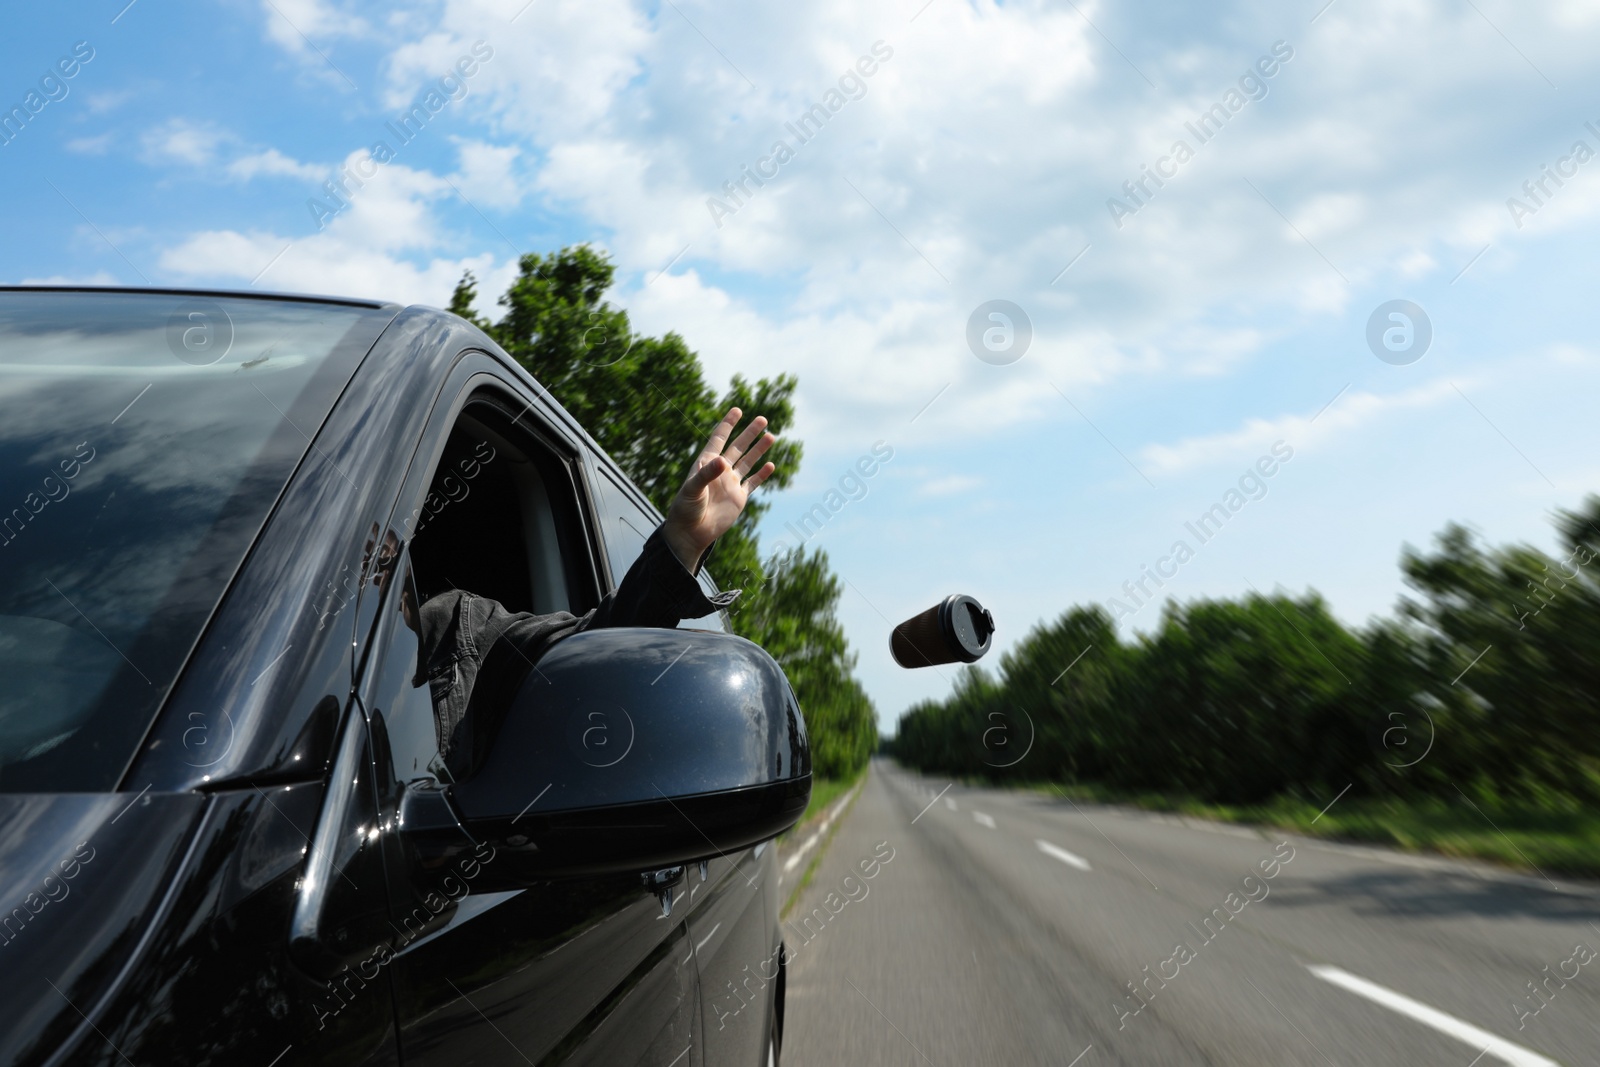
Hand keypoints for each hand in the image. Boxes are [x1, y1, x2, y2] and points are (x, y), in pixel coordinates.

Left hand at [663, 407, 776, 571]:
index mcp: (706, 463)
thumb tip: (724, 461)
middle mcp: (720, 470)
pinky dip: (762, 474)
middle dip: (749, 433)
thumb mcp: (693, 489)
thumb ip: (707, 474)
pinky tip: (770, 465)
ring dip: (759, 450)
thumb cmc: (686, 508)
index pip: (719, 439)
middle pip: (738, 447)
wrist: (691, 532)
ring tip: (771, 436)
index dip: (727, 424)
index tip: (737, 410)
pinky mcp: (738, 498)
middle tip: (763, 420)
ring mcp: (730, 483)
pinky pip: (752, 483)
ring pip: (748, 462)